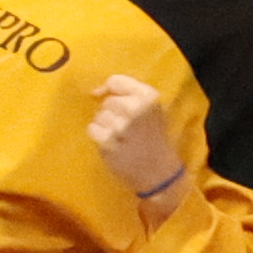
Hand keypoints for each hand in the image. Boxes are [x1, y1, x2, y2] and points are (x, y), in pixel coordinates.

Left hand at [87, 73, 189, 205]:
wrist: (159, 171)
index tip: (110, 100)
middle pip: (107, 101)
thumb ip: (127, 93)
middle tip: (125, 128)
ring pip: (99, 116)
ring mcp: (122, 126)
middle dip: (112, 113)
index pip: (116, 81)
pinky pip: (93, 130)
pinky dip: (98, 137)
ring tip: (120, 138)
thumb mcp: (150, 108)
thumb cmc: (152, 137)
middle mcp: (136, 108)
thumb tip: (94, 92)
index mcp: (149, 96)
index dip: (107, 90)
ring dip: (105, 126)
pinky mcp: (110, 142)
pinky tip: (112, 144)